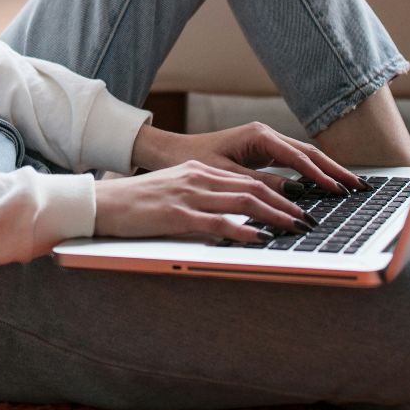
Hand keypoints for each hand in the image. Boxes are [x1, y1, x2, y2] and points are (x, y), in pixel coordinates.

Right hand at [93, 160, 317, 242]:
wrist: (102, 203)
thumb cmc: (134, 203)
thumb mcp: (173, 192)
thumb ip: (200, 198)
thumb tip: (229, 215)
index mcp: (198, 171)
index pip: (247, 180)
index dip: (277, 192)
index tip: (297, 206)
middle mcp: (198, 178)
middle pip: (252, 188)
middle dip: (285, 204)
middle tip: (307, 219)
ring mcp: (188, 195)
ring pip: (243, 202)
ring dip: (274, 216)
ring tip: (295, 228)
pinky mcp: (177, 215)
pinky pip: (218, 222)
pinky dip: (243, 230)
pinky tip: (260, 238)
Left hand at [132, 121, 367, 196]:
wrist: (172, 152)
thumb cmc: (193, 161)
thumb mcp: (226, 176)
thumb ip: (260, 185)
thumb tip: (294, 195)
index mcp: (258, 136)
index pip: (298, 158)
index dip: (320, 176)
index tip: (339, 191)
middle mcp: (266, 135)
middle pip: (309, 153)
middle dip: (335, 170)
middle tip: (359, 187)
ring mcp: (266, 142)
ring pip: (305, 157)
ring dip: (328, 171)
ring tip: (351, 187)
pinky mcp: (263, 151)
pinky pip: (294, 162)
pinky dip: (312, 173)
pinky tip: (326, 185)